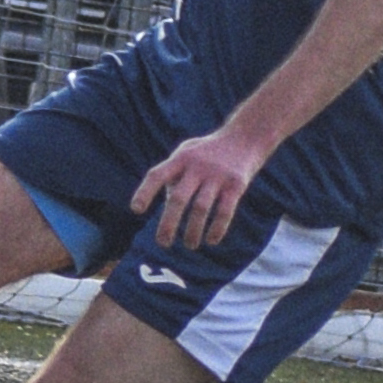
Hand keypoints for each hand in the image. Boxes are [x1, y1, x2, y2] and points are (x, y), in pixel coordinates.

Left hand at [131, 124, 270, 249]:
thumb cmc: (209, 150)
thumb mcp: (187, 152)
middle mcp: (197, 166)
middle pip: (178, 198)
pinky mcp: (236, 184)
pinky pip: (225, 212)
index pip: (157, 174)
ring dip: (193, 231)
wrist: (247, 137)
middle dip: (169, 224)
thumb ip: (174, 175)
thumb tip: (167, 210)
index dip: (145, 192)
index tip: (136, 210)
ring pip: (201, 209)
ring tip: (189, 245)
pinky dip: (217, 229)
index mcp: (181, 158)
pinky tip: (211, 240)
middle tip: (163, 243)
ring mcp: (218, 175)